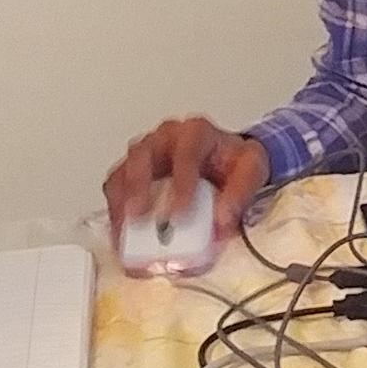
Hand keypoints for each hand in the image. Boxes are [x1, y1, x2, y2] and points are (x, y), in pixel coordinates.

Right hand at [103, 117, 268, 232]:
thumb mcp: (251, 170)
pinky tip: (123, 235)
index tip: (180, 215)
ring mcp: (145, 154)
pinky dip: (117, 213)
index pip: (185, 155)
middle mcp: (165, 139)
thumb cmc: (234, 161)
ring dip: (121, 204)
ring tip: (126, 234)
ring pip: (122, 173)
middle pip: (141, 157)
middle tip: (140, 217)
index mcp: (195, 132)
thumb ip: (239, 195)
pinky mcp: (132, 172)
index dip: (180, 186)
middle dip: (138, 190)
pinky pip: (116, 189)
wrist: (227, 159)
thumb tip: (221, 222)